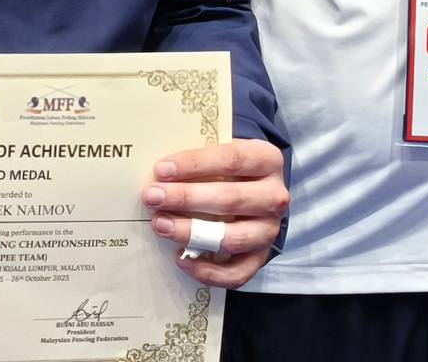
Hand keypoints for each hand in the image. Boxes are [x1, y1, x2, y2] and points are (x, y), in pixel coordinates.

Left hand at [142, 138, 287, 288]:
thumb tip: (159, 172)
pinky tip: (180, 258)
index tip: (161, 169)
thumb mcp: (222, 153)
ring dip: (191, 232)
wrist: (256, 193)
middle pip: (230, 199)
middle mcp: (274, 197)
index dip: (194, 164)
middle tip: (153, 197)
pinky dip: (207, 271)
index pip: (231, 159)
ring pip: (232, 238)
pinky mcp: (261, 258)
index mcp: (267, 160)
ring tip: (160, 225)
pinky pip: (236, 273)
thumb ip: (199, 159)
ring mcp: (269, 231)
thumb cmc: (230, 169)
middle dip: (186, 198)